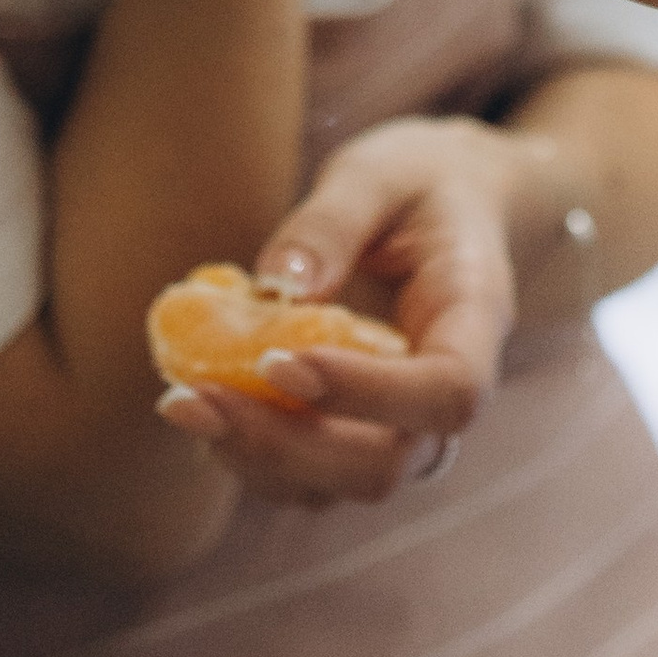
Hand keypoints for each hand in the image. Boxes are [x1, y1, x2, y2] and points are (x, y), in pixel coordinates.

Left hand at [154, 118, 517, 505]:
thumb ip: (333, 221)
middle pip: (385, 462)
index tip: (278, 361)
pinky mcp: (358, 433)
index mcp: (476, 320)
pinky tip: (201, 402)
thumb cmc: (421, 183)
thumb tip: (276, 286)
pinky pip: (310, 475)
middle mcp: (446, 394)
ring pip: (340, 484)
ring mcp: (405, 426)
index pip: (447, 392)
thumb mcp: (381, 173)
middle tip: (195, 397)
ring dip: (257, 459)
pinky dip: (250, 455)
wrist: (452, 208)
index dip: (366, 394)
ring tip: (182, 403)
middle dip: (284, 443)